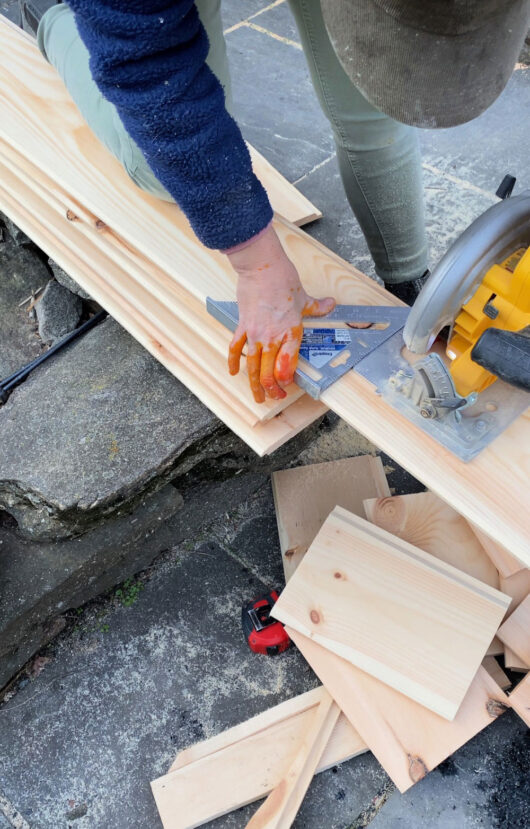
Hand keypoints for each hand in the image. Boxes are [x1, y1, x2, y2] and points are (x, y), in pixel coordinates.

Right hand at [226, 225, 334, 402]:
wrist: (261, 267)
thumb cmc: (282, 280)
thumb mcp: (304, 297)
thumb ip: (317, 307)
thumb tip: (330, 305)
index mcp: (290, 332)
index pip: (288, 365)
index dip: (287, 379)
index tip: (288, 384)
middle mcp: (272, 337)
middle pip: (269, 371)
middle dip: (272, 389)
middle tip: (274, 397)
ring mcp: (255, 333)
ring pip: (253, 366)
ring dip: (255, 384)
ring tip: (257, 396)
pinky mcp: (243, 325)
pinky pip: (236, 348)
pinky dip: (234, 362)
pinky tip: (233, 372)